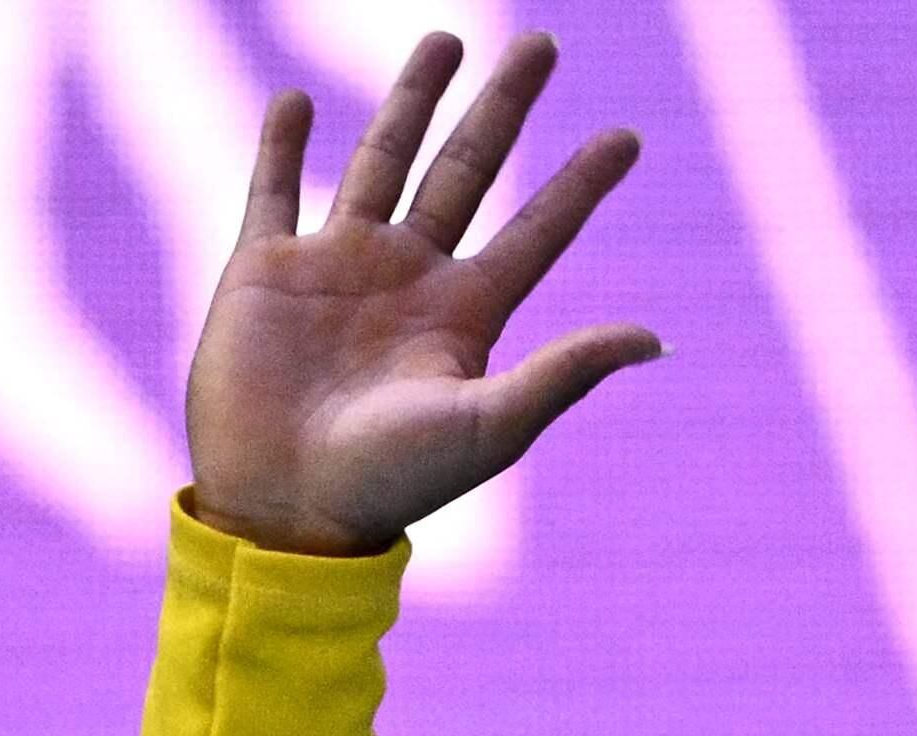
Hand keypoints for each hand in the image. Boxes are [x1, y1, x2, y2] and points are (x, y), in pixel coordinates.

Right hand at [184, 31, 659, 558]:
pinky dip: (280, 144)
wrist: (289, 509)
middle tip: (543, 44)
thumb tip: (654, 337)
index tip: (627, 136)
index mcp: (467, 314)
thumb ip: (566, 374)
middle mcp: (409, 278)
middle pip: (467, 171)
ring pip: (381, 160)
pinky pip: (271, 190)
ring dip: (411, 101)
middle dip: (503, 108)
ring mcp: (336, 267)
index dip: (581, 183)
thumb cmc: (396, 482)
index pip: (539, 230)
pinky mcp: (263, 270)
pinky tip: (296, 101)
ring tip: (443, 41)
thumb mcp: (493, 426)